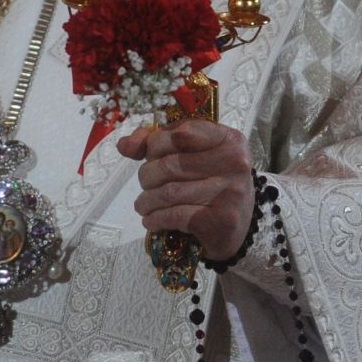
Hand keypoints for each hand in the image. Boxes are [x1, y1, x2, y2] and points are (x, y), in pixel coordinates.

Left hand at [118, 119, 256, 261]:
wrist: (237, 228)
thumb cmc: (210, 183)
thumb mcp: (193, 155)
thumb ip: (158, 143)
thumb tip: (124, 145)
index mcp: (228, 139)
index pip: (181, 133)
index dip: (156, 143)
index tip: (149, 155)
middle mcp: (234, 162)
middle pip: (170, 164)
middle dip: (147, 175)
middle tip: (145, 184)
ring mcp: (230, 192)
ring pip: (170, 192)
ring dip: (147, 200)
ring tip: (143, 204)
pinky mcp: (221, 221)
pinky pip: (176, 215)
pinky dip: (156, 218)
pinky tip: (151, 219)